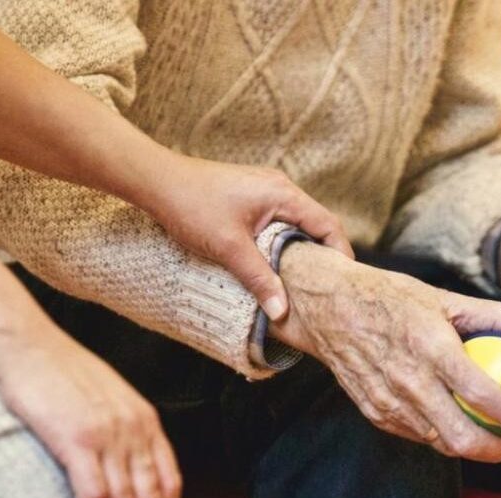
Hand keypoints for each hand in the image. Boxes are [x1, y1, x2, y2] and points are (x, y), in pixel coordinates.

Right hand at [0, 324, 181, 497]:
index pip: (171, 480)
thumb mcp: (105, 397)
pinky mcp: (77, 439)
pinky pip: (94, 495)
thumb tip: (122, 468)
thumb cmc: (56, 371)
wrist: (24, 345)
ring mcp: (108, 433)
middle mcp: (134, 428)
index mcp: (145, 419)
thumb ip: (121, 430)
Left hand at [147, 155, 353, 319]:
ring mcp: (264, 190)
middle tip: (325, 288)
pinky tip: (273, 264)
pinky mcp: (249, 196)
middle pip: (316, 224)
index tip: (343, 283)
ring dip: (299, 250)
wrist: (156, 181)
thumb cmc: (192, 206)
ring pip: (295, 224)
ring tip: (301, 282)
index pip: (328, 225)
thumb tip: (282, 312)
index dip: (341, 254)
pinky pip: (278, 221)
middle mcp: (279, 188)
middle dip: (322, 256)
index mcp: (284, 194)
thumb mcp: (229, 248)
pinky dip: (282, 242)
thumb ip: (259, 279)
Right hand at [270, 243, 500, 462]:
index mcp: (431, 348)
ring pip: (440, 443)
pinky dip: (443, 435)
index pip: (484, 395)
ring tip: (496, 436)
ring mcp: (389, 403)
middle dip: (500, 450)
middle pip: (462, 438)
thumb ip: (499, 317)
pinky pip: (418, 435)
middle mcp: (409, 381)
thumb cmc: (392, 298)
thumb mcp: (446, 298)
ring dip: (474, 447)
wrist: (328, 308)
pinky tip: (459, 424)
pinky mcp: (375, 413)